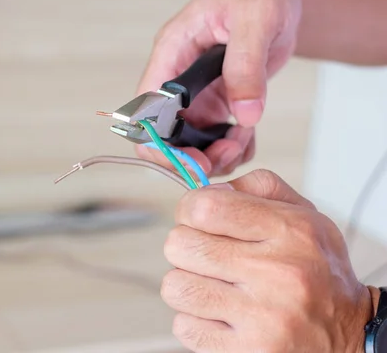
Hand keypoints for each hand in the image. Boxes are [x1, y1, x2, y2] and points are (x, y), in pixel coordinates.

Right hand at [136, 0, 305, 175]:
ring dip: (217, 154)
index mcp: (172, 52)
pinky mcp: (216, 104)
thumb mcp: (256, 20)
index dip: (159, 142)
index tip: (193, 160)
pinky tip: (248, 135)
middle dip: (192, 155)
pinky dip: (233, 148)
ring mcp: (196, 95)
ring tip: (243, 139)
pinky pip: (216, 140)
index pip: (146, 107)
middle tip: (225, 156)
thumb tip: (244, 115)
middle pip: (165, 135)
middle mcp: (177, 78)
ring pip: (191, 144)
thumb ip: (246, 67)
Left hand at [161, 169, 374, 352]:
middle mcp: (276, 273)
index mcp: (289, 232)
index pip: (205, 207)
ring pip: (176, 287)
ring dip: (186, 284)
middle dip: (185, 246)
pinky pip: (185, 328)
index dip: (189, 208)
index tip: (196, 217)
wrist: (349, 331)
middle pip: (180, 246)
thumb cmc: (317, 269)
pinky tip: (219, 313)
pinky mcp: (247, 350)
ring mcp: (261, 317)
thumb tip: (207, 188)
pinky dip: (194, 319)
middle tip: (205, 253)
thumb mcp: (304, 214)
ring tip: (211, 284)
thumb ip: (257, 188)